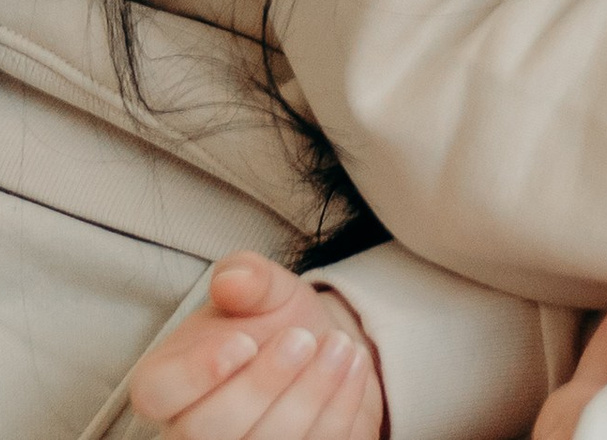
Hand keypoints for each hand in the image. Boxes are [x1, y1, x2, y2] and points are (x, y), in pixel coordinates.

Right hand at [129, 252, 382, 439]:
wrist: (318, 354)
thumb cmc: (273, 323)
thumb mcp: (265, 289)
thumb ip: (248, 276)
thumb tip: (231, 278)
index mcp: (168, 383)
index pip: (157, 393)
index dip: (196, 374)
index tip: (244, 342)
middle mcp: (187, 433)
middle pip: (209, 431)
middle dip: (263, 385)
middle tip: (303, 338)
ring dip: (309, 396)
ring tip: (342, 346)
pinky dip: (338, 410)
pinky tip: (355, 366)